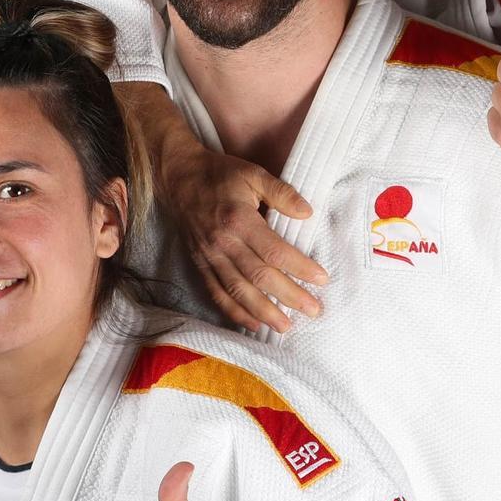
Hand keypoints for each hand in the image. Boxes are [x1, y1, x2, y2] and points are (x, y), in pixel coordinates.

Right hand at [163, 146, 326, 333]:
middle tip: (314, 310)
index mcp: (239, 219)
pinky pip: (216, 293)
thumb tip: (308, 213)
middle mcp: (223, 242)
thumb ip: (282, 192)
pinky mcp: (200, 264)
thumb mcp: (254, 173)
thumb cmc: (221, 174)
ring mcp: (209, 256)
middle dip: (288, 296)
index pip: (274, 251)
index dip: (299, 267)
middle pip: (259, 276)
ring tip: (286, 327)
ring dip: (263, 312)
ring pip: (238, 291)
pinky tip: (254, 324)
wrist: (179, 177)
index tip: (321, 279)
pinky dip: (234, 312)